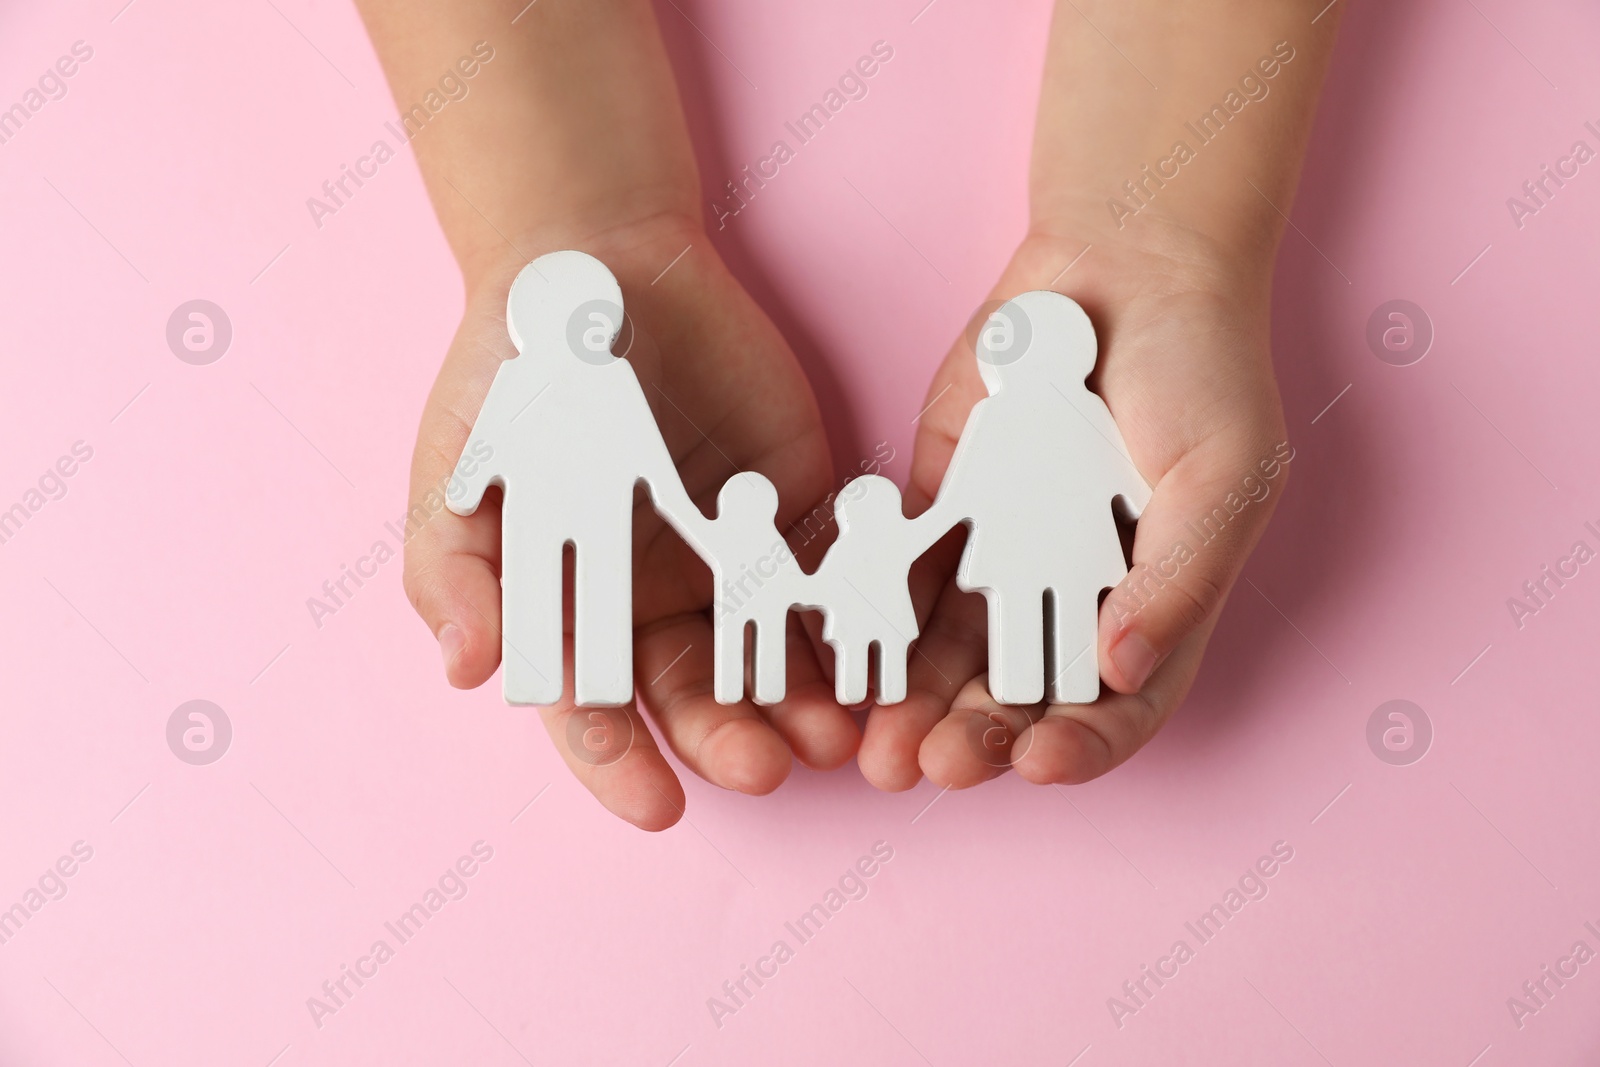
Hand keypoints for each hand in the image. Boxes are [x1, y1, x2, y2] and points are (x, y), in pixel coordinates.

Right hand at [404, 214, 858, 828]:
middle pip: (699, 698)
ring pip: (772, 659)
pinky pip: (831, 582)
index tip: (658, 805)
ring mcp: (731, 563)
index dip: (622, 765)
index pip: (597, 713)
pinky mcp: (796, 515)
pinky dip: (854, 623)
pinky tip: (876, 656)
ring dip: (803, 702)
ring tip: (836, 732)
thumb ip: (455, 571)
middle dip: (731, 738)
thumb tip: (468, 669)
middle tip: (767, 763)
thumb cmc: (514, 382)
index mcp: (576, 614)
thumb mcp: (460, 473)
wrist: (599, 273)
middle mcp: (656, 604)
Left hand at [861, 228, 1288, 789]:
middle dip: (980, 738)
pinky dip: (880, 620)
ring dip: (918, 704)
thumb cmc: (1202, 370)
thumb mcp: (1225, 474)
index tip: (1039, 759)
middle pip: (1023, 696)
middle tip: (935, 765)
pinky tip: (851, 654)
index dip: (1083, 745)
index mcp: (1156, 605)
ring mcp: (1005, 556)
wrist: (1124, 264)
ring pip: (954, 654)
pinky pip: (907, 577)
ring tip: (880, 741)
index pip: (1120, 706)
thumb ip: (1178, 578)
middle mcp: (1075, 596)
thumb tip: (1117, 670)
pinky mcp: (945, 511)